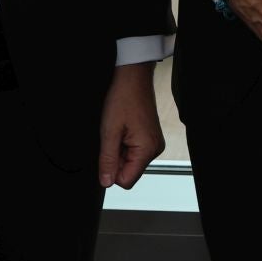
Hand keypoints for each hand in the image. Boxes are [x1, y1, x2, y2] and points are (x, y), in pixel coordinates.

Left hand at [98, 61, 165, 188]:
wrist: (133, 77)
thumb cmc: (123, 98)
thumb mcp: (109, 131)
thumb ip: (108, 160)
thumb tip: (106, 182)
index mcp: (147, 150)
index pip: (126, 181)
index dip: (111, 170)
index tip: (107, 152)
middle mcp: (155, 149)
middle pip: (129, 172)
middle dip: (116, 159)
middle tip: (113, 137)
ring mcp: (154, 143)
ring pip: (130, 162)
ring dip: (120, 150)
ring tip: (119, 130)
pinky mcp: (151, 138)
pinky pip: (135, 152)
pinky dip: (125, 144)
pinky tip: (123, 129)